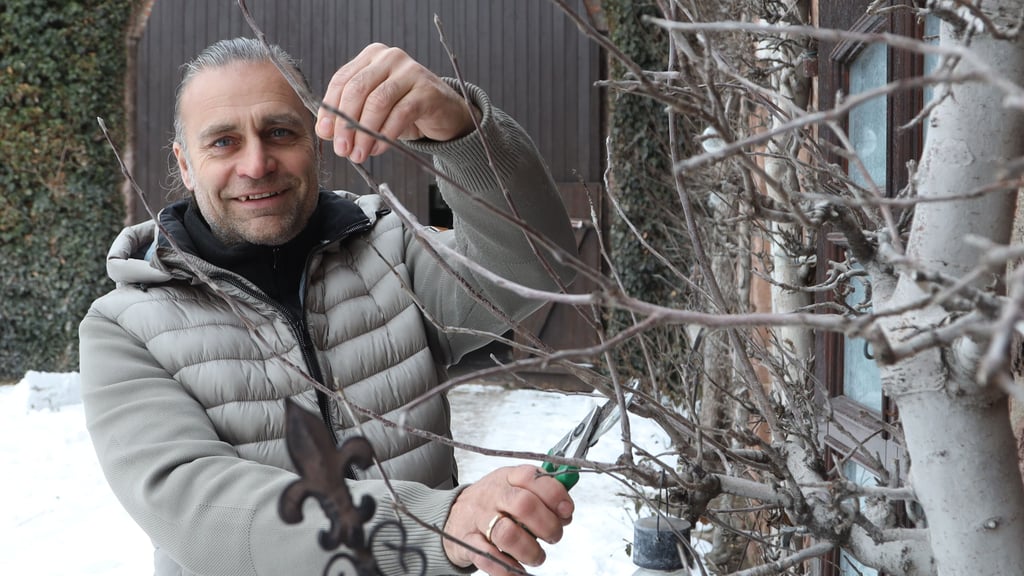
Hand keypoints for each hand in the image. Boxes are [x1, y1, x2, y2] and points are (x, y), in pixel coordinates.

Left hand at [316, 43, 480, 163]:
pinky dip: (385, 135)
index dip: (330, 109)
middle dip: (346, 123)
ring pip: (377, 102)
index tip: (325, 134)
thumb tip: (324, 131)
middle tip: (342, 150)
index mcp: (371, 57)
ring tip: (359, 154)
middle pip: (357, 89)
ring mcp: (410, 72)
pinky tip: (379, 148)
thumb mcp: (373, 109)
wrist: (446, 114)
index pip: (342, 80)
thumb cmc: (406, 110)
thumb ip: (349, 115)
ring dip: (364, 133)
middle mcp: (390, 58)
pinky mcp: (427, 91)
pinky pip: (400, 114)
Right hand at [442, 465, 573, 574]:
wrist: (454, 515)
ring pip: (507, 534)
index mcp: (508, 477)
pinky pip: (488, 557)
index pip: (533, 478)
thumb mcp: (515, 488)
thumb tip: (566, 513)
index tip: (566, 511)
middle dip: (547, 525)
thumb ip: (542, 496)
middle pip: (524, 505)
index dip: (555, 495)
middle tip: (554, 537)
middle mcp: (493, 495)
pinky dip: (507, 568)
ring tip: (536, 557)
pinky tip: (517, 569)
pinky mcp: (467, 542)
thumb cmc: (493, 503)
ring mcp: (478, 518)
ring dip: (530, 550)